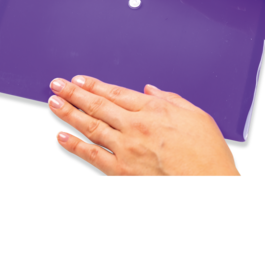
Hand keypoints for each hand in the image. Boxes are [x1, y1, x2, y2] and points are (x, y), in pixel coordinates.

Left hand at [48, 76, 240, 176]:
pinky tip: (61, 136)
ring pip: (90, 126)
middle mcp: (135, 126)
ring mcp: (126, 149)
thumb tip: (151, 89)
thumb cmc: (208, 155)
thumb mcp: (197, 115)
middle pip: (98, 105)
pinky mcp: (122, 171)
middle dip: (74, 93)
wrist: (211, 185)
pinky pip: (92, 155)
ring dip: (69, 113)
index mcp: (153, 110)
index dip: (94, 85)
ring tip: (54, 102)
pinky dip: (74, 145)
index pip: (115, 92)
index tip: (79, 80)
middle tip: (57, 84)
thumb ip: (171, 99)